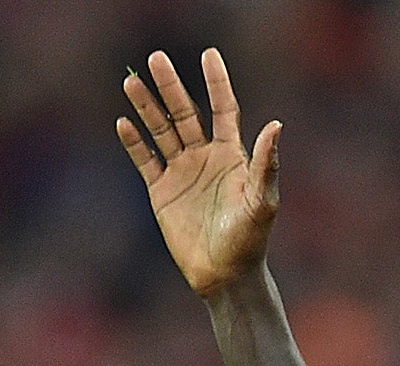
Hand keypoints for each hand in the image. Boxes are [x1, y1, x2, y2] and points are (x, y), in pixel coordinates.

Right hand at [119, 49, 280, 298]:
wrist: (224, 275)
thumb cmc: (250, 240)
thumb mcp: (263, 201)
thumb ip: (266, 163)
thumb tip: (276, 125)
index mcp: (232, 154)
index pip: (223, 108)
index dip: (216, 82)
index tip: (208, 55)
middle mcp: (205, 156)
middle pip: (185, 112)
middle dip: (170, 86)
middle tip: (155, 59)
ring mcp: (182, 172)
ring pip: (161, 132)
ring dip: (147, 108)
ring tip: (131, 83)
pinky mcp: (162, 192)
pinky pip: (146, 161)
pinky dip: (134, 144)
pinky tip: (123, 124)